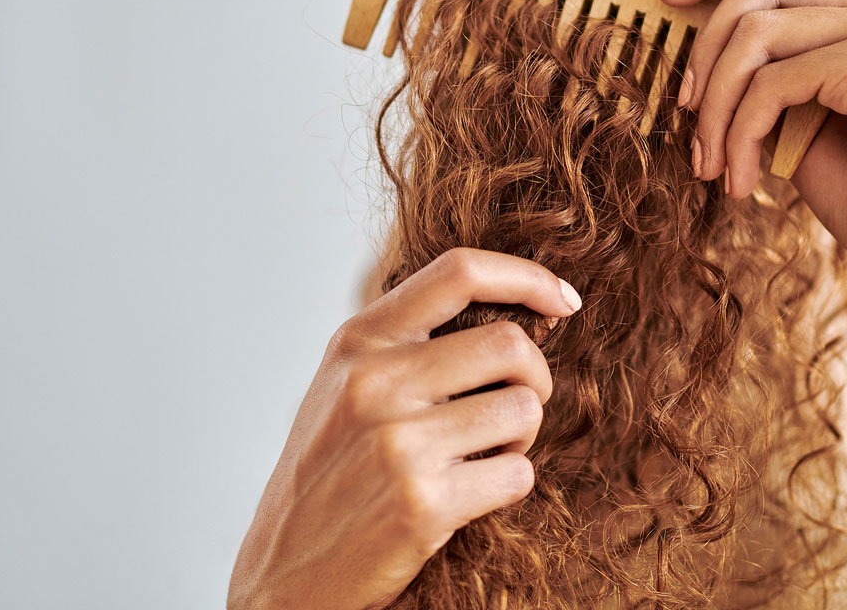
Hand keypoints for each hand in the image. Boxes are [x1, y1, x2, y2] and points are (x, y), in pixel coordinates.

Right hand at [227, 248, 581, 609]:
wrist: (282, 575)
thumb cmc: (328, 472)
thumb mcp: (345, 383)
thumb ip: (409, 341)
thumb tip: (518, 309)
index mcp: (357, 341)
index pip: (459, 271)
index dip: (527, 277)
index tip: (564, 301)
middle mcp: (374, 383)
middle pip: (512, 344)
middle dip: (535, 377)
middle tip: (512, 407)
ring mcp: (398, 443)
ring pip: (525, 408)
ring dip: (521, 437)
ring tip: (481, 455)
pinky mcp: (422, 504)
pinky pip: (519, 473)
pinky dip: (510, 483)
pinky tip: (470, 493)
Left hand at [658, 0, 846, 300]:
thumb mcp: (812, 123)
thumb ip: (773, 76)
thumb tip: (698, 51)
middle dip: (705, 44)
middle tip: (685, 110)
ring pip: (756, 33)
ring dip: (716, 106)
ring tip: (711, 164)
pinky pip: (770, 84)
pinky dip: (740, 135)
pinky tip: (744, 183)